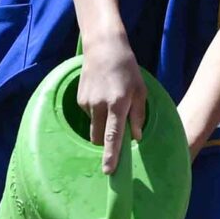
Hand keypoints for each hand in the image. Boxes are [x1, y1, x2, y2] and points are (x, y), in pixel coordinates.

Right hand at [77, 33, 146, 175]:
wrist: (103, 47)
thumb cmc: (127, 68)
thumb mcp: (140, 91)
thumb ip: (138, 116)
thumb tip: (135, 137)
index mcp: (117, 104)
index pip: (112, 136)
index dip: (111, 155)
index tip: (108, 171)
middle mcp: (99, 105)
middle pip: (98, 138)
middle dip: (105, 143)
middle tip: (116, 132)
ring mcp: (86, 103)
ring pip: (94, 126)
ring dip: (103, 123)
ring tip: (111, 100)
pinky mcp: (79, 100)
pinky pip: (89, 115)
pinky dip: (97, 112)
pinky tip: (102, 94)